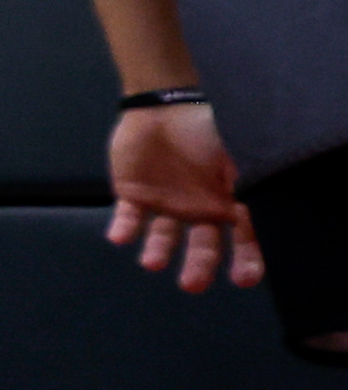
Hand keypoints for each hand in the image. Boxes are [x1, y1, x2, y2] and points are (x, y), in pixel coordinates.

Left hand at [109, 101, 262, 289]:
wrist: (163, 104)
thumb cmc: (206, 127)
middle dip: (199, 267)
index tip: (244, 279)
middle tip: (192, 284)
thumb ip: (250, 181)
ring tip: (152, 262)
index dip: (247, 261)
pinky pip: (128, 218)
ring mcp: (167, 205)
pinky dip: (123, 228)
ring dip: (157, 252)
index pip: (244, 239)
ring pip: (163, 239)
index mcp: (230, 202)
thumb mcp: (238, 152)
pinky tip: (119, 237)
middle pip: (203, 248)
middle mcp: (200, 210)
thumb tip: (270, 207)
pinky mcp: (134, 195)